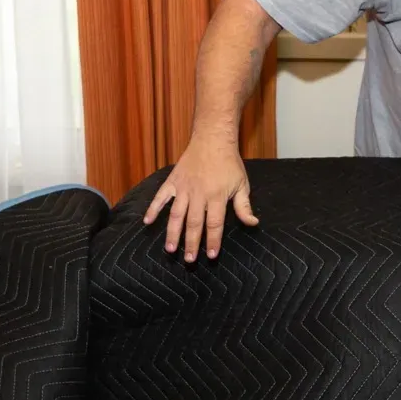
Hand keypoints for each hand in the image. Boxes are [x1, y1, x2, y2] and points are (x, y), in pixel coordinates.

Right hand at [142, 135, 258, 261]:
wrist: (213, 139)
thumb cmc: (229, 163)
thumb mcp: (242, 184)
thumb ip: (244, 206)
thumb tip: (253, 223)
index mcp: (217, 196)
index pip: (214, 224)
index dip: (213, 241)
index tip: (211, 256)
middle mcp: (199, 193)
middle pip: (194, 223)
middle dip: (191, 243)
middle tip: (189, 260)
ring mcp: (184, 187)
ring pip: (176, 214)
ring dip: (172, 233)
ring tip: (170, 249)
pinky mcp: (173, 181)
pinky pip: (161, 197)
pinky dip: (153, 209)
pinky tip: (147, 222)